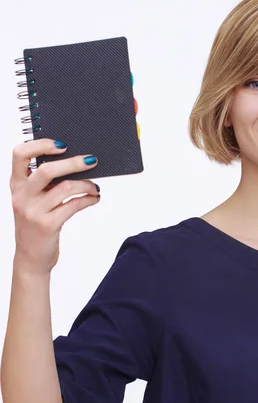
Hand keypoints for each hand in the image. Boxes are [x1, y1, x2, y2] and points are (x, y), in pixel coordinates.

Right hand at [10, 138, 99, 274]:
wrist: (31, 257)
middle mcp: (22, 196)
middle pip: (46, 169)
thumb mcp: (32, 201)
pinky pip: (73, 206)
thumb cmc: (35, 224)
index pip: (20, 154)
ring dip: (86, 184)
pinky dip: (88, 199)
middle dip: (73, 163)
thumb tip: (75, 163)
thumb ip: (44, 183)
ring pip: (64, 188)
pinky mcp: (48, 225)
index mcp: (17, 184)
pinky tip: (94, 198)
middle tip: (91, 161)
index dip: (41, 145)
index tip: (62, 144)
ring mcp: (34, 211)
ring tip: (95, 187)